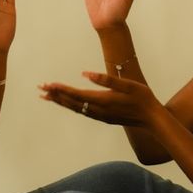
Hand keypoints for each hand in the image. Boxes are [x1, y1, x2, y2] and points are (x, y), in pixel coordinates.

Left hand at [40, 71, 160, 126]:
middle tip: (40, 89)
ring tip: (47, 96)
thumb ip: (106, 79)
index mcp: (103, 100)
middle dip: (55, 95)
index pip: (76, 94)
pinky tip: (67, 103)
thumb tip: (85, 73)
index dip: (61, 89)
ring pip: (75, 108)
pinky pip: (82, 112)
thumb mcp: (128, 84)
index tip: (48, 85)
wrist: (152, 118)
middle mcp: (98, 110)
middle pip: (71, 102)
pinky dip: (71, 106)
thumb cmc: (142, 98)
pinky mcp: (103, 118)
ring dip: (61, 102)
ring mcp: (100, 116)